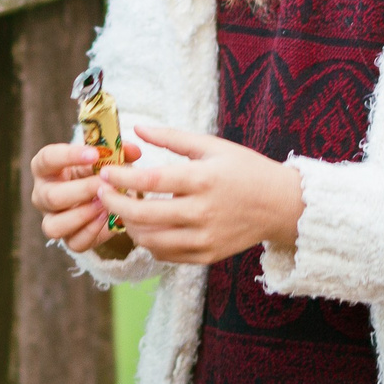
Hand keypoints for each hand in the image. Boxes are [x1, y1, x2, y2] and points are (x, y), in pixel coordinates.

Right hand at [31, 140, 142, 252]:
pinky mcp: (67, 239)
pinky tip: (108, 217)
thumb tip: (135, 151)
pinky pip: (74, 242)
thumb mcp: (103, 157)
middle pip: (51, 197)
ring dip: (83, 215)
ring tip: (105, 204)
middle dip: (82, 190)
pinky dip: (93, 231)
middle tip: (106, 183)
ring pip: (54, 226)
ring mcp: (51, 219)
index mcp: (45, 168)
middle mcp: (42, 195)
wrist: (101, 195)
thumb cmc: (96, 170)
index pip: (47, 159)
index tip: (95, 154)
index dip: (69, 156)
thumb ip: (118, 152)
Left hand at [97, 124, 302, 265]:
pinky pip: (165, 255)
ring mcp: (204, 238)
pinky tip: (147, 227)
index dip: (121, 178)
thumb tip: (138, 128)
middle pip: (143, 216)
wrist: (281, 205)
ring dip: (129, 226)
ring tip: (124, 210)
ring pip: (150, 241)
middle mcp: (202, 212)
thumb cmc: (246, 170)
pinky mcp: (207, 255)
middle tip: (102, 194)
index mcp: (203, 179)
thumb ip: (172, 138)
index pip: (150, 182)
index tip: (105, 173)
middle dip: (115, 204)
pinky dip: (149, 243)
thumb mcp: (212, 146)